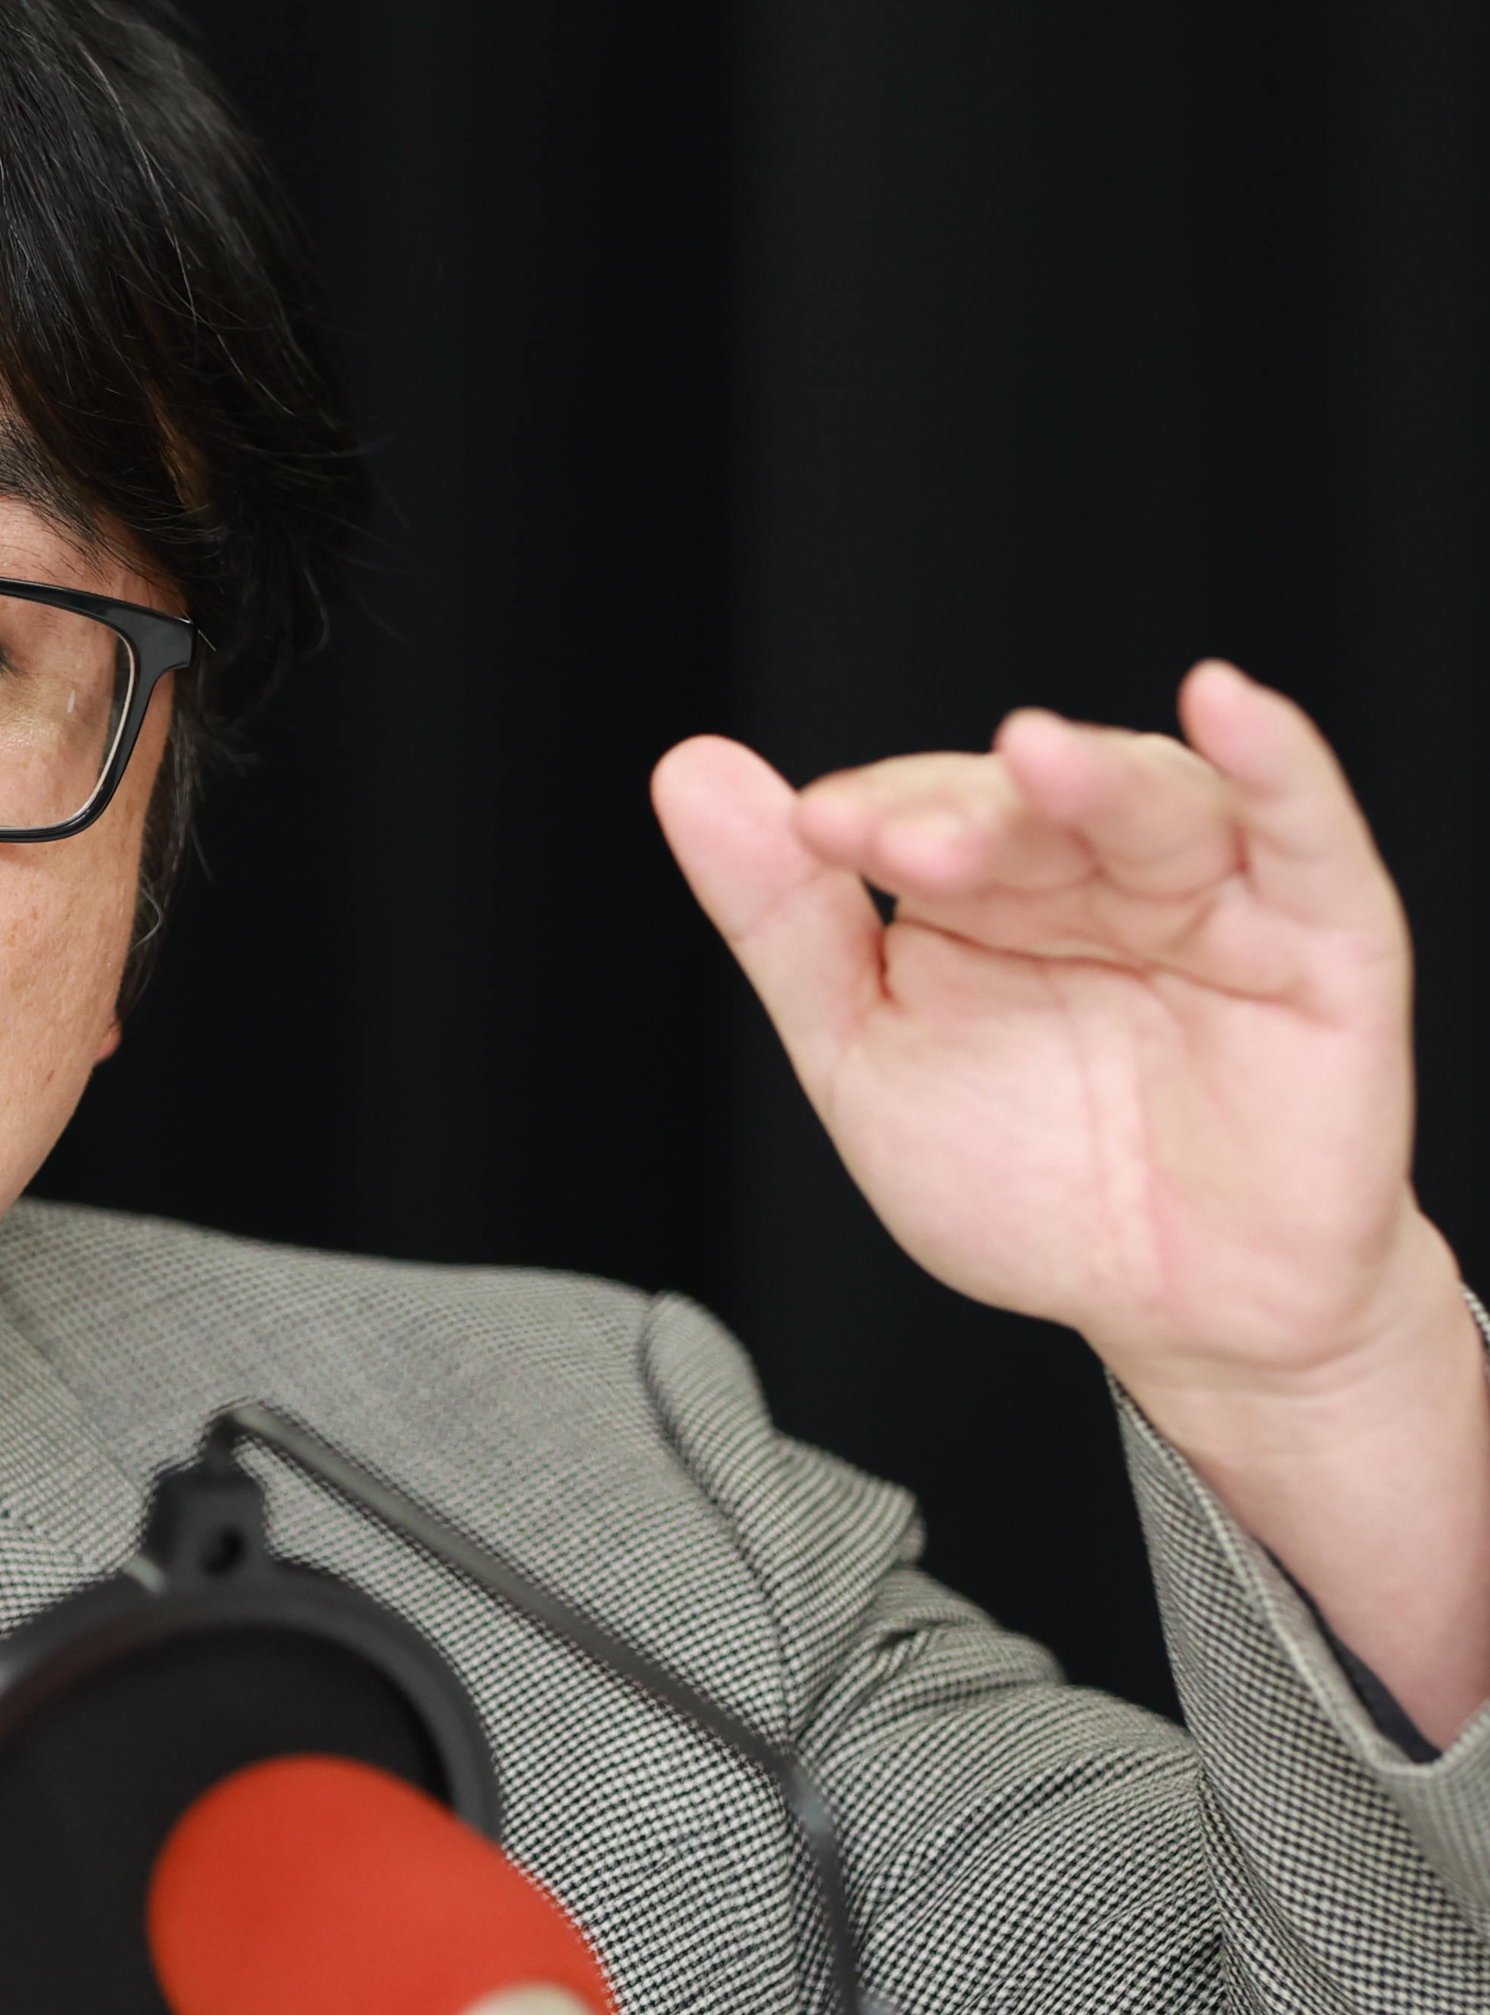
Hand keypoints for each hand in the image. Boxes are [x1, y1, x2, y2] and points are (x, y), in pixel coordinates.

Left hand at [653, 662, 1489, 1743]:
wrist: (1176, 1310)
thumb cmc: (1026, 1184)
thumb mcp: (868, 1058)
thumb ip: (785, 923)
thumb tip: (688, 770)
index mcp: (982, 892)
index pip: (923, 812)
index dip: (876, 811)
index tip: (816, 828)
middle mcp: (1095, 875)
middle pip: (1032, 807)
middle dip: (968, 815)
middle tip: (901, 840)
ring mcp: (1214, 900)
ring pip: (1155, 806)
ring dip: (1091, 782)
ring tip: (1031, 757)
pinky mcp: (1327, 943)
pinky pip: (1308, 836)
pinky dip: (1276, 762)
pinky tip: (1228, 703)